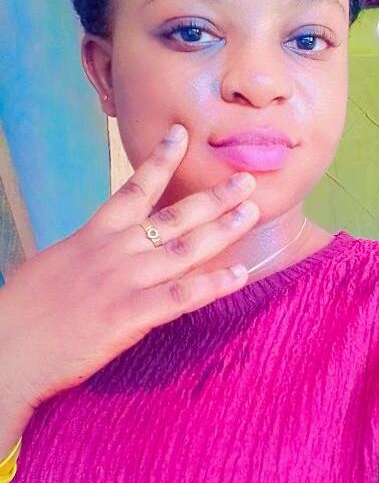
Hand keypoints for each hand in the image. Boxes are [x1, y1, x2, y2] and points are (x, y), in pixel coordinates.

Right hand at [0, 124, 259, 409]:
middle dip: (212, 196)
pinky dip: (212, 285)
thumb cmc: (23, 309)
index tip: (182, 135)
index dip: (160, 160)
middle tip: (245, 180)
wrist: (8, 347)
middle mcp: (114, 250)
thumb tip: (103, 245)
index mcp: (93, 235)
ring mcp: (124, 281)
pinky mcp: (129, 315)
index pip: (133, 189)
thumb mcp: (56, 264)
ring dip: (221, 229)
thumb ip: (87, 251)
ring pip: (184, 249)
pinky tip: (238, 274)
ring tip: (251, 213)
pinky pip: (181, 297)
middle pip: (173, 216)